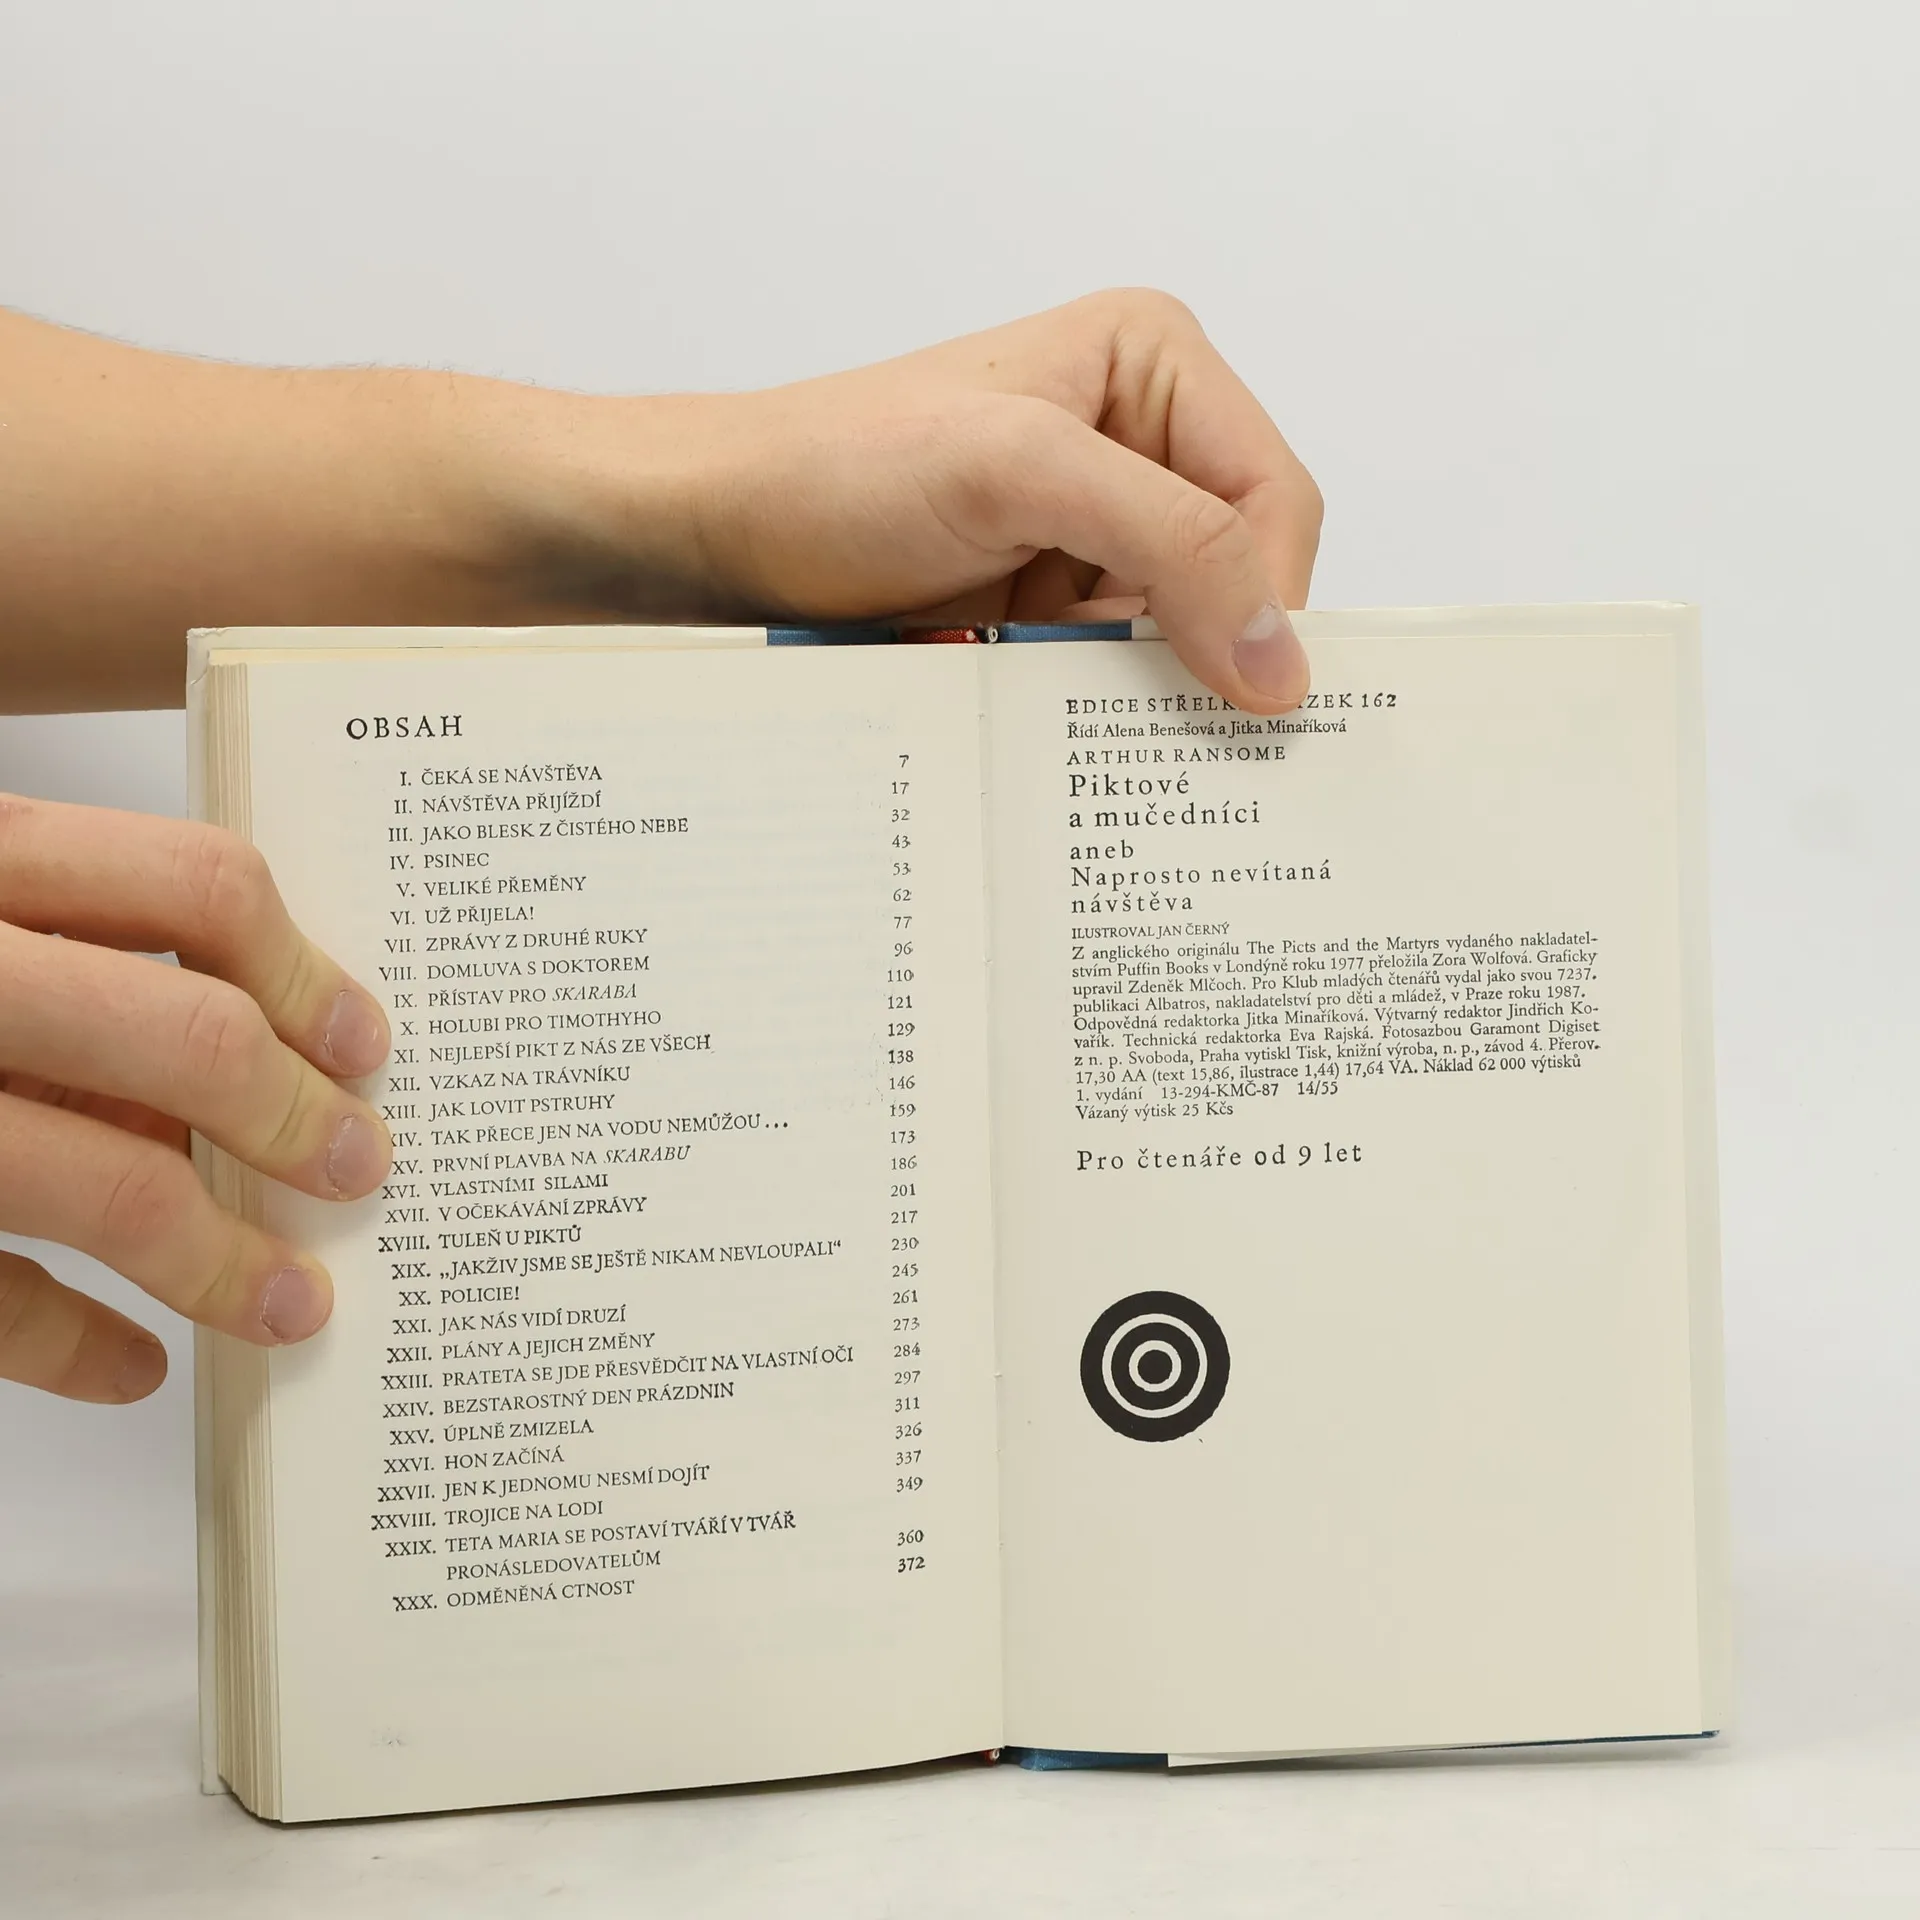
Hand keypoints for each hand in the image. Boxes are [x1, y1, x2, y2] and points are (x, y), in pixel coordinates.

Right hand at [0, 796, 391, 1401]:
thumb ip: (76, 954)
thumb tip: (264, 1055)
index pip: (195, 886)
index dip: (307, 970)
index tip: (364, 1044)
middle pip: (176, 1030)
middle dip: (290, 1116)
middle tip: (358, 1169)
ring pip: (98, 1184)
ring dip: (218, 1260)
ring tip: (294, 1306)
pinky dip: (65, 1345)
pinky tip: (130, 1368)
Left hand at [587, 290, 1323, 712]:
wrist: (716, 532)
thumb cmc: (838, 466)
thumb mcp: (1017, 471)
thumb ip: (1169, 540)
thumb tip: (1280, 655)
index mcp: (1152, 368)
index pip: (1274, 497)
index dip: (1274, 598)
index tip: (1255, 698)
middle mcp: (1134, 442)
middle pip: (1234, 572)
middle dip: (1203, 648)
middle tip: (1180, 734)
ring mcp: (1087, 529)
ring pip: (1174, 636)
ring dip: (1132, 685)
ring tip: (1068, 708)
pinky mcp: (1043, 598)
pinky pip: (1107, 670)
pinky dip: (1084, 704)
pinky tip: (1037, 714)